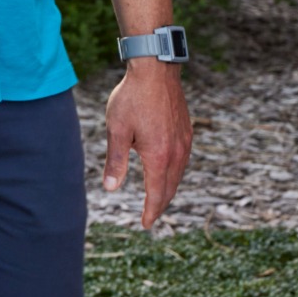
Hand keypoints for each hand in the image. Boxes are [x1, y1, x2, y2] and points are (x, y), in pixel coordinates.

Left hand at [102, 58, 192, 226]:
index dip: (151, 211)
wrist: (156, 71)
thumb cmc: (132, 98)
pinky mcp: (186, 131)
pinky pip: (182, 160)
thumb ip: (115, 161)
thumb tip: (111, 188)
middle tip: (150, 216)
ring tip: (157, 198)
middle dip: (160, 204)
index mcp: (159, 156)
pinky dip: (174, 172)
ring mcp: (185, 141)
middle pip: (170, 187)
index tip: (146, 225)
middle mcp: (177, 152)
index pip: (157, 193)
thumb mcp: (117, 130)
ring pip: (178, 174)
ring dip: (168, 189)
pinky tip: (165, 171)